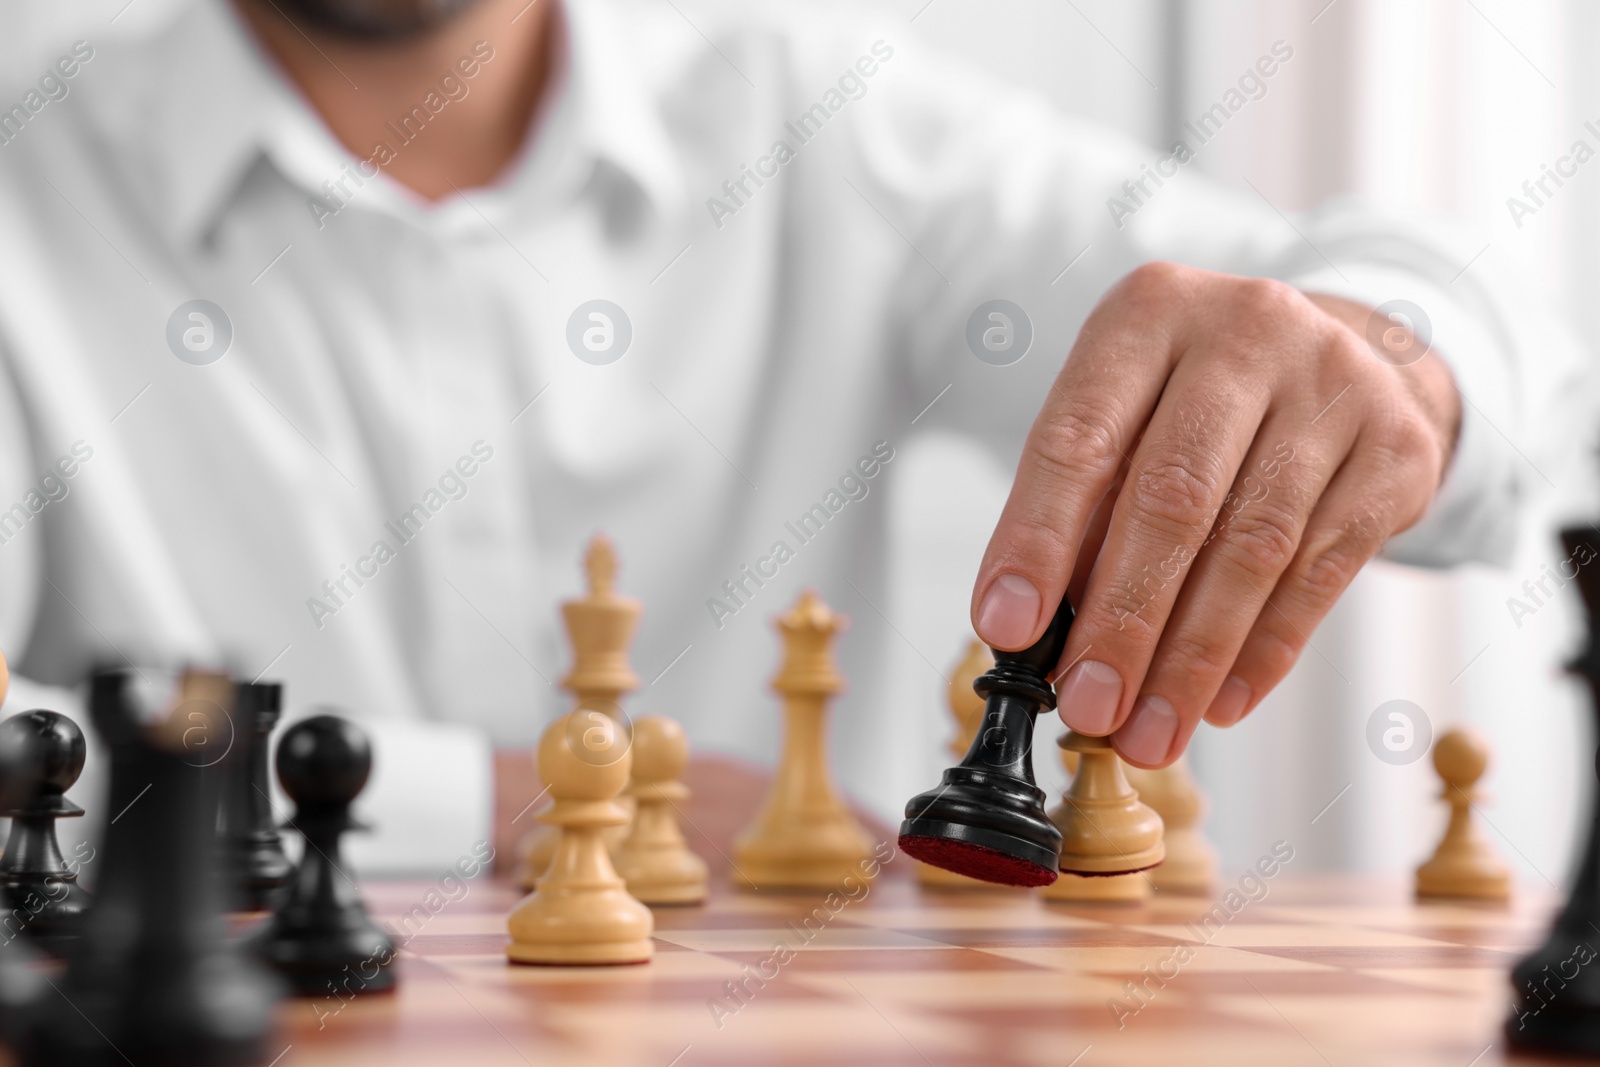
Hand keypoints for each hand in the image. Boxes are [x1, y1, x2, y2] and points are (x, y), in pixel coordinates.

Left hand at [970, 263, 1460, 767]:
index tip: (1006, 631)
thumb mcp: (1126, 415)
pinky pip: (1323, 571)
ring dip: (1192, 658)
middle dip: (1123, 621)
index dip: (1037, 541)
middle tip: (1088, 708)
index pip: (1080, 438)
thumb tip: (1034, 634)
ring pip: (1253, 546)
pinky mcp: (1397, 447)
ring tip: (1149, 731)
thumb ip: (1082, 507)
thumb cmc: (1197, 399)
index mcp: (1149, 312)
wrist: (1343, 353)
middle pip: (1173, 498)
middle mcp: (1246, 328)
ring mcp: (1334, 382)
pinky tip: (1222, 704)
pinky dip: (1266, 650)